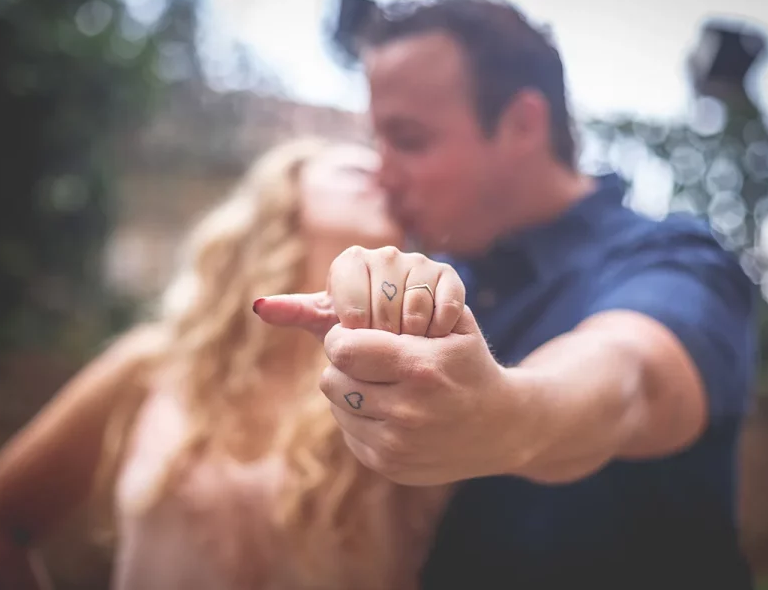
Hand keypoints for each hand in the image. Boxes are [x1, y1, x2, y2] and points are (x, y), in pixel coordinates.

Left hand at [253, 246, 532, 484]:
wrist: (503, 426)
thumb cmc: (465, 361)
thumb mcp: (443, 321)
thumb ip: (383, 301)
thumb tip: (264, 303)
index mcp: (421, 368)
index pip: (343, 347)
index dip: (346, 338)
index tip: (360, 336)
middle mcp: (407, 411)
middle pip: (333, 377)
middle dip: (347, 363)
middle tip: (373, 361)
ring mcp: (397, 445)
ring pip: (336, 403)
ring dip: (350, 388)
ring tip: (384, 384)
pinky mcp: (388, 466)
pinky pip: (347, 429)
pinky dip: (360, 415)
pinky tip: (392, 411)